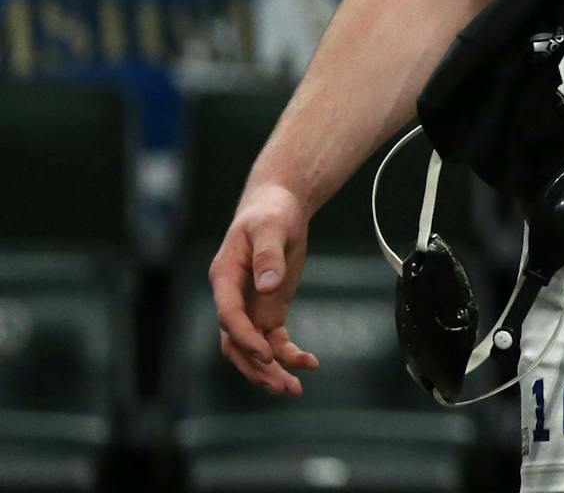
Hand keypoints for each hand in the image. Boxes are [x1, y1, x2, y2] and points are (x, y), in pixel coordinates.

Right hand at [208, 184, 318, 395]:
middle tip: (282, 385)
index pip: (228, 314)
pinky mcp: (269, 308)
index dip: (244, 336)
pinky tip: (307, 363)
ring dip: (270, 370)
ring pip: (252, 348)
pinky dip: (287, 353)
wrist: (278, 206)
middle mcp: (232, 297)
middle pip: (236, 342)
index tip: (266, 354)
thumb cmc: (270, 213)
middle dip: (256, 367)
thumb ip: (267, 255)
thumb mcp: (271, 227)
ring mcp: (250, 306)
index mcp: (224, 277)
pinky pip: (274, 339)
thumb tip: (268, 286)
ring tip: (294, 388)